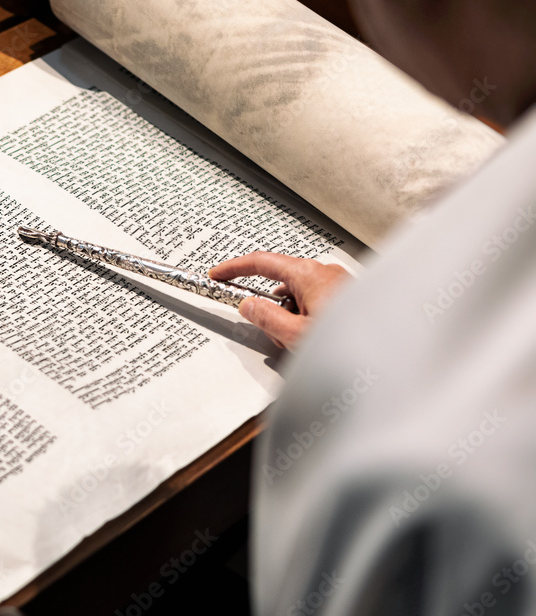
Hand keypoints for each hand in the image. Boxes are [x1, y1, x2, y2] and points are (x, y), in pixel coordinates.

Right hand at [208, 252, 349, 350]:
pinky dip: (308, 321)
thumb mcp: (296, 335)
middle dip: (272, 311)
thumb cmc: (355, 343)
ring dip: (293, 321)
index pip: (261, 262)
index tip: (217, 274)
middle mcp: (325, 274)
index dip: (234, 268)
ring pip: (299, 299)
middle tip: (276, 335)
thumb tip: (249, 306)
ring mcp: (339, 285)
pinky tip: (317, 343)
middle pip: (281, 285)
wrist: (397, 353)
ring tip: (306, 346)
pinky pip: (316, 305)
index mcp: (309, 274)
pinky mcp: (348, 298)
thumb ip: (266, 318)